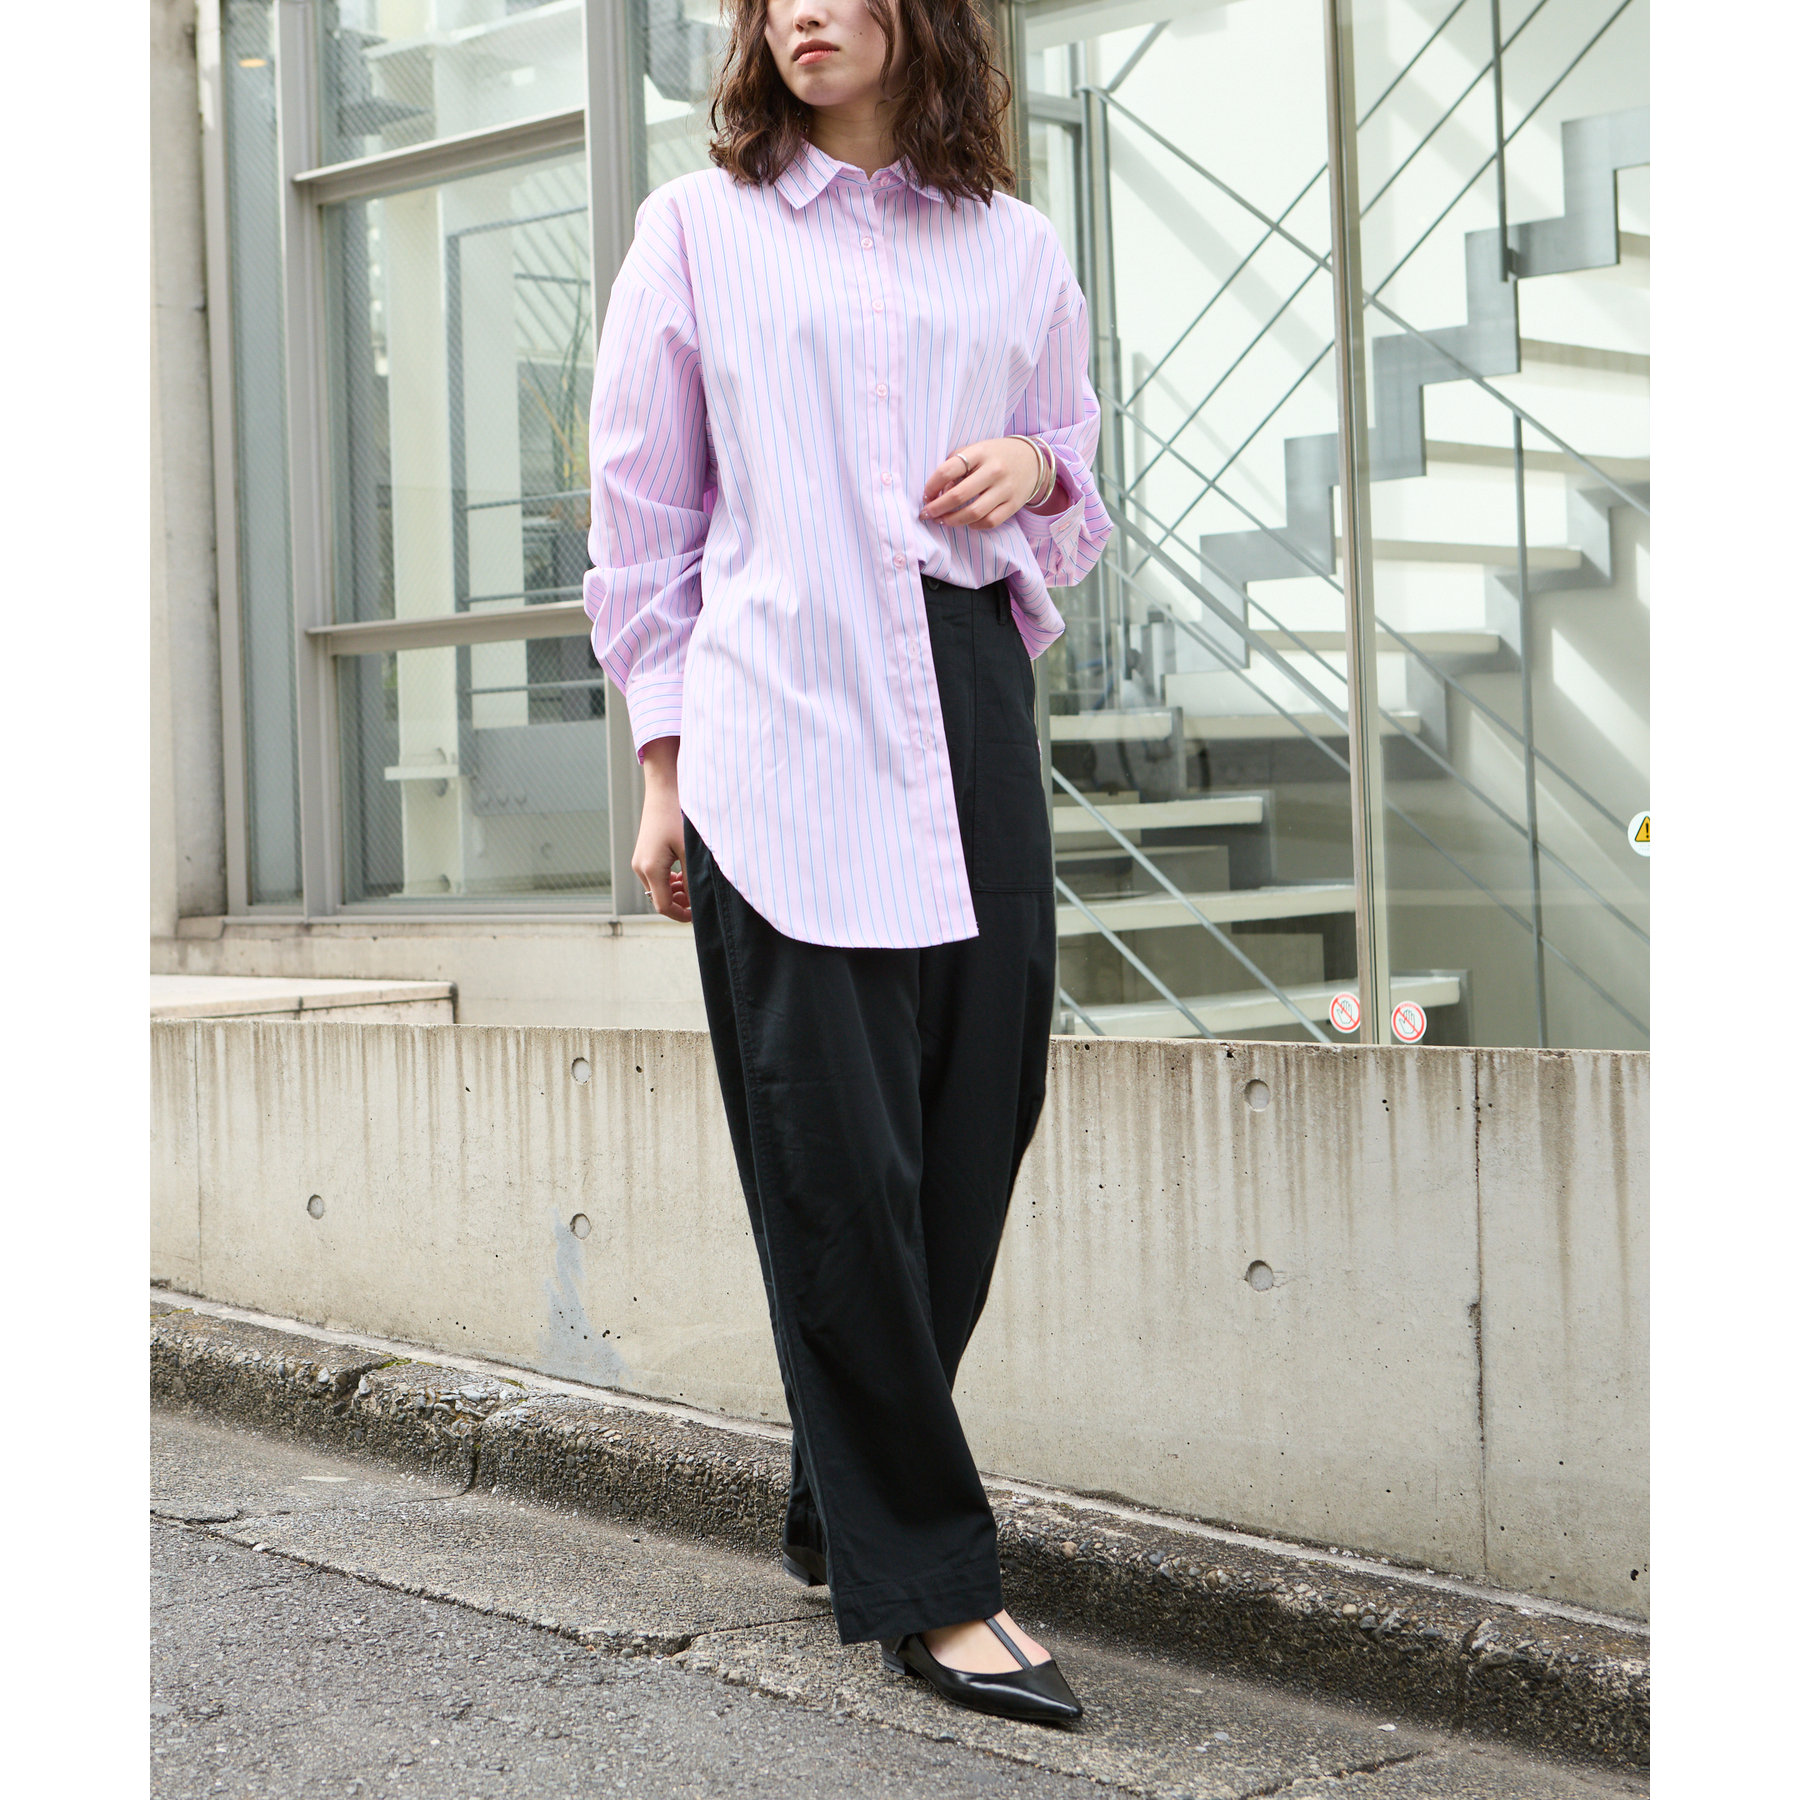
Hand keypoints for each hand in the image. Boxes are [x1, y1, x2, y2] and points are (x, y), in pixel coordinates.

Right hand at [632, 737, 689, 921]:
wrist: (665, 788)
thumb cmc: (679, 816)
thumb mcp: (691, 850)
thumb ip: (693, 879)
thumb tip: (697, 902)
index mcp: (651, 869)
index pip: (664, 906)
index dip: (682, 915)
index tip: (698, 915)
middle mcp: (640, 867)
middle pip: (659, 900)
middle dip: (680, 904)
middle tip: (699, 899)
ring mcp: (639, 860)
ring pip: (657, 889)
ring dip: (676, 893)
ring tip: (693, 885)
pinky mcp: (643, 854)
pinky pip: (655, 877)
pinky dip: (670, 881)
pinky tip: (685, 875)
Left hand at [921, 437, 1043, 530]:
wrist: (1032, 460)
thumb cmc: (995, 456)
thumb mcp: (976, 450)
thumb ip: (956, 465)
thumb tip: (938, 492)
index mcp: (980, 452)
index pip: (948, 470)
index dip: (931, 486)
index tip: (926, 495)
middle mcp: (994, 470)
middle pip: (958, 496)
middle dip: (937, 508)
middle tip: (927, 514)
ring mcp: (1005, 489)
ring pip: (973, 513)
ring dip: (952, 520)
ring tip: (943, 520)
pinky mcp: (1013, 505)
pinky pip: (989, 522)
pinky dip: (973, 525)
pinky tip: (966, 522)